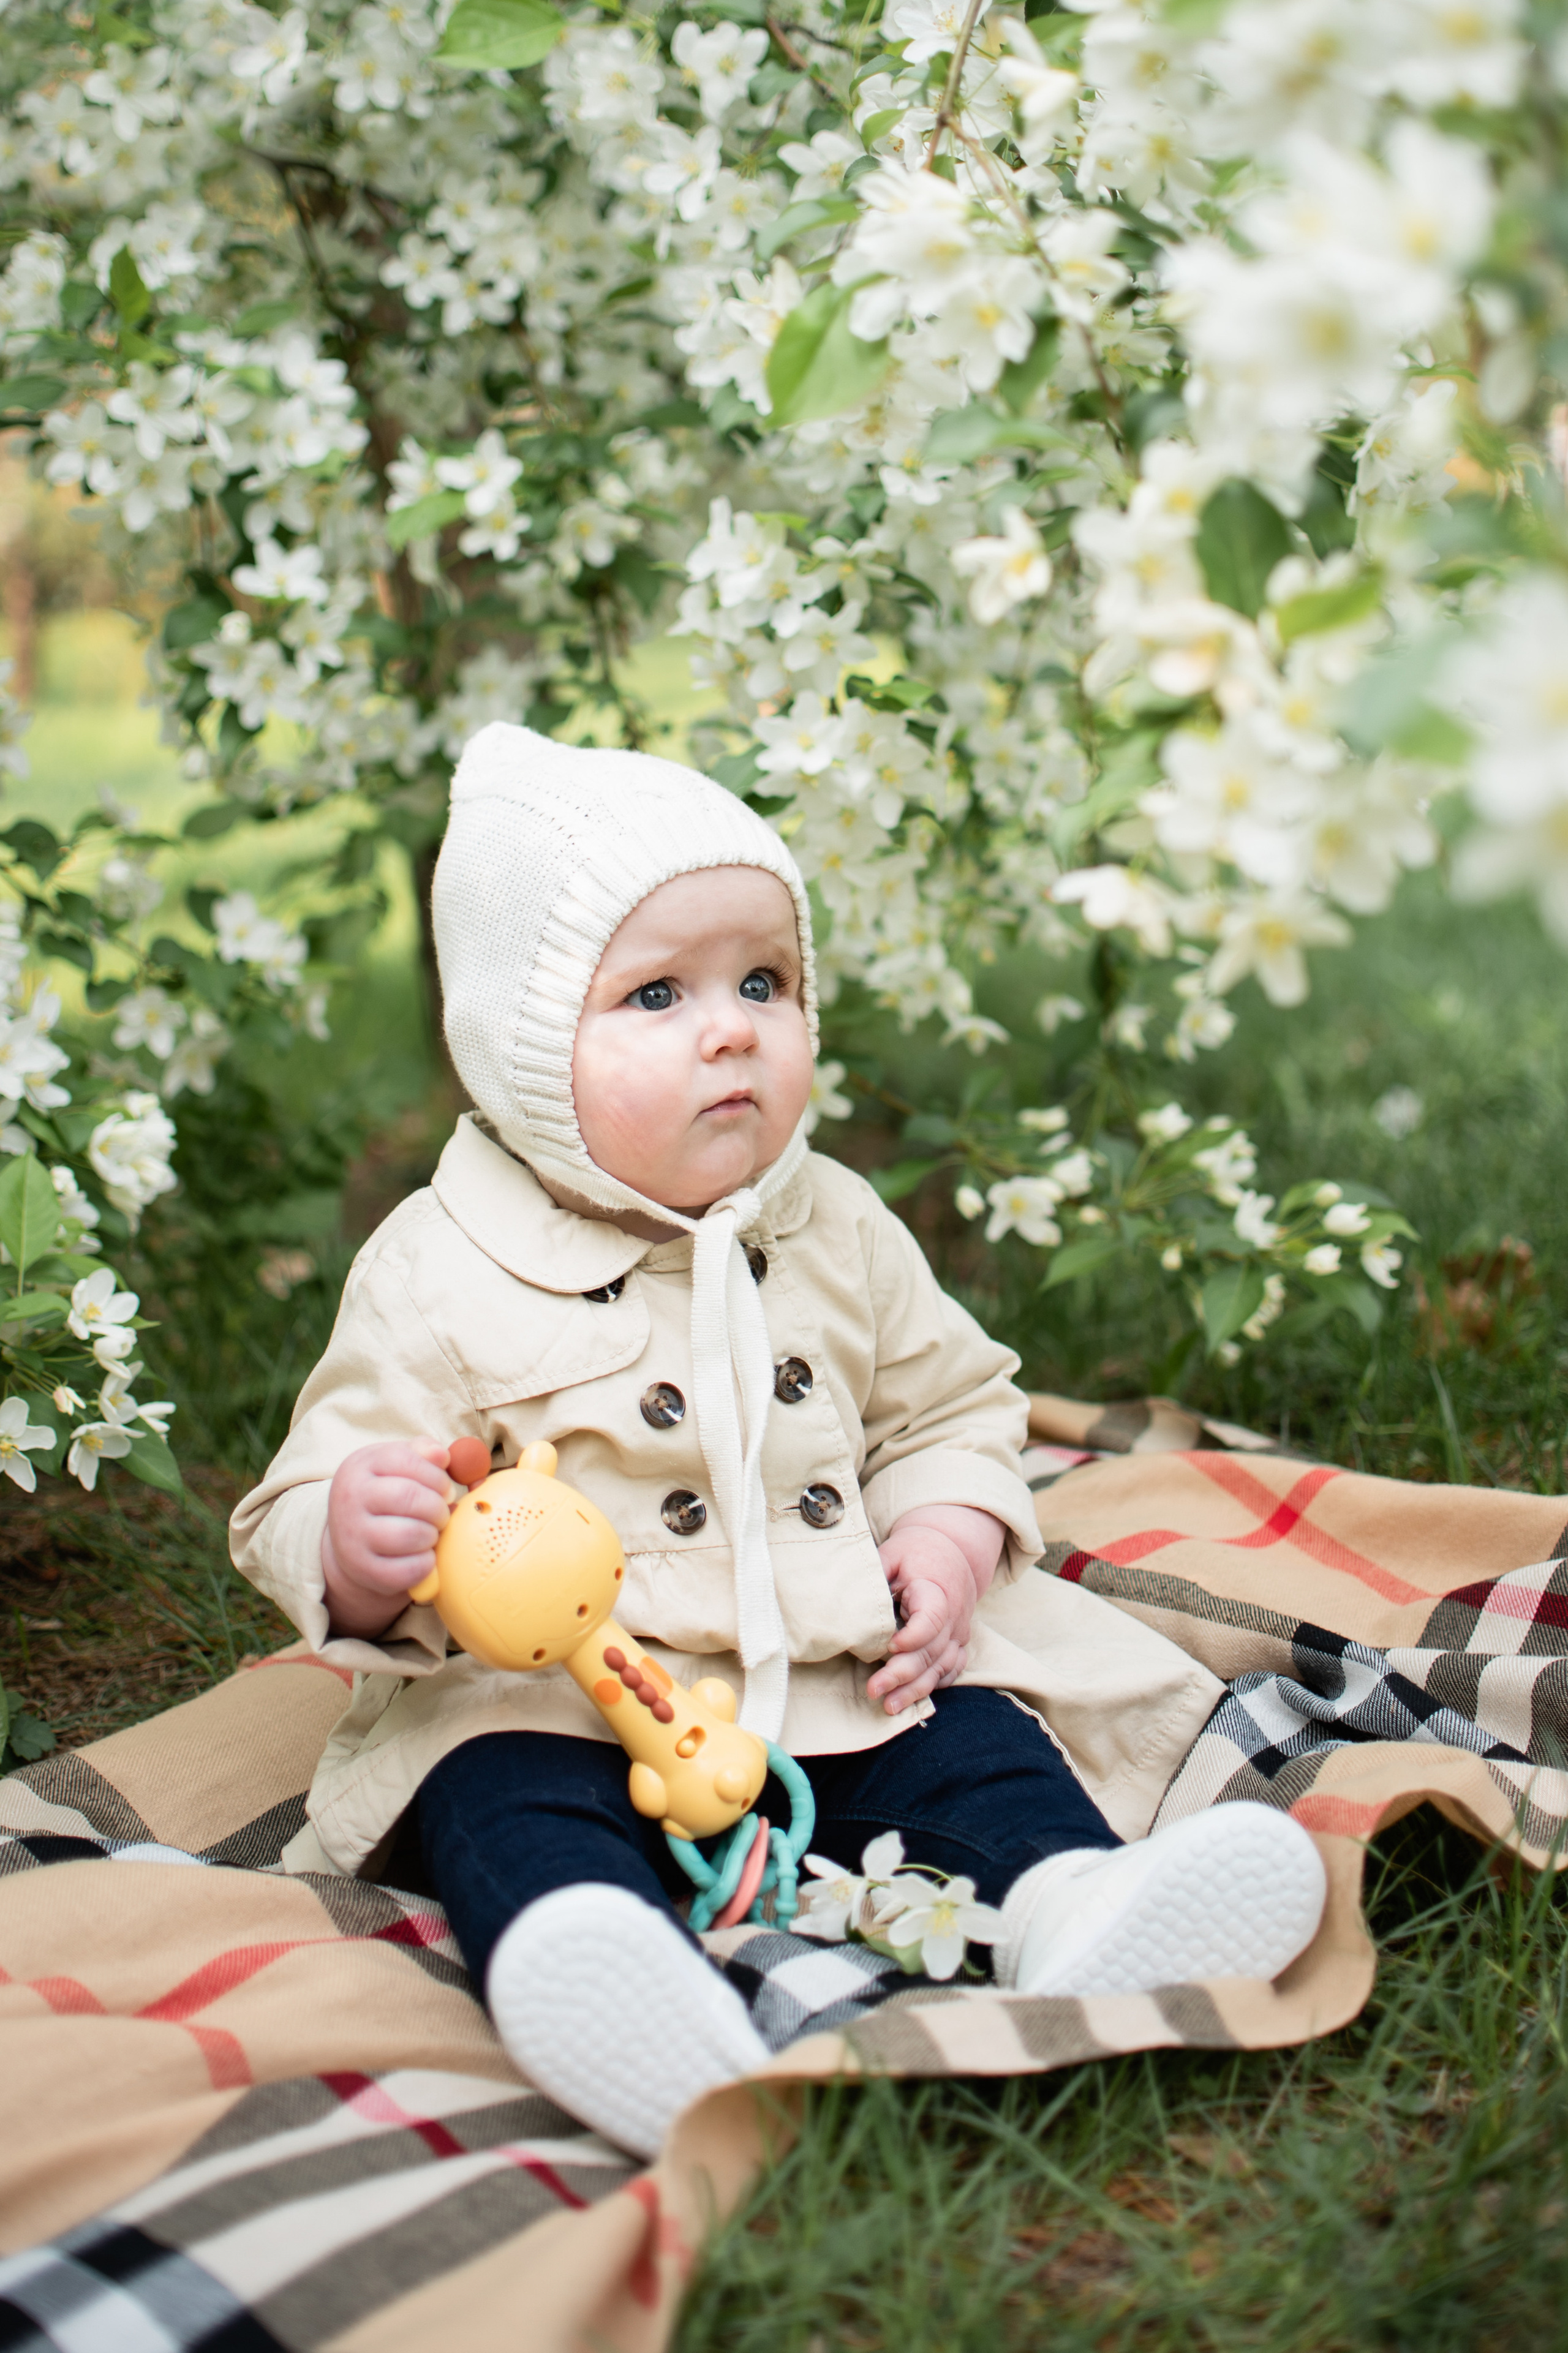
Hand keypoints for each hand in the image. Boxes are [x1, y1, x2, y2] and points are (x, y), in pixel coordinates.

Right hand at [321, 1440, 460, 1639]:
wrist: (350, 1539)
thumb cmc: (386, 1495)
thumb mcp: (398, 1466)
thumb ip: (425, 1453)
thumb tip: (443, 1455)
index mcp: (359, 1466)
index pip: (407, 1461)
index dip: (437, 1476)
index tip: (445, 1489)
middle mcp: (349, 1498)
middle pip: (409, 1497)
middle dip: (438, 1507)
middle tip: (442, 1514)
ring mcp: (352, 1536)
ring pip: (410, 1534)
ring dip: (433, 1535)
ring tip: (431, 1533)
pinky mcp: (363, 1569)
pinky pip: (408, 1570)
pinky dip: (427, 1563)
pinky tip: (424, 1554)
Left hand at [867, 1505, 1006, 1715]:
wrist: (952, 1549)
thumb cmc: (915, 1552)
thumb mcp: (892, 1552)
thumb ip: (874, 1571)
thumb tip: (846, 1593)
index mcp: (936, 1590)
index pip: (932, 1618)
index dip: (913, 1636)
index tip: (889, 1646)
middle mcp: (953, 1615)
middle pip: (932, 1650)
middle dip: (902, 1674)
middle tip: (874, 1690)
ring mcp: (958, 1632)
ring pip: (941, 1667)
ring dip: (916, 1689)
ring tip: (889, 1706)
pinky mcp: (957, 1642)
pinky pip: (951, 1670)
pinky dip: (933, 1686)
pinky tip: (912, 1699)